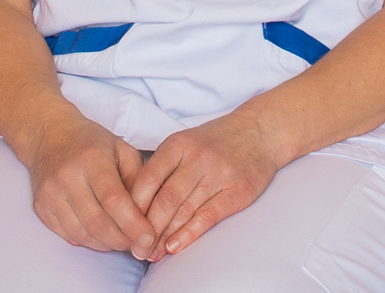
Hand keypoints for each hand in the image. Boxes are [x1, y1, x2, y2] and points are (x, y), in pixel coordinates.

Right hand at [24, 108, 160, 257]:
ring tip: (122, 241)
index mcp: (92, 159)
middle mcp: (67, 177)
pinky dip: (88, 241)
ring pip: (81, 234)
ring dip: (106, 244)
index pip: (114, 200)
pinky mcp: (41, 208)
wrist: (49, 135)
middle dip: (122, 241)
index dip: (133, 224)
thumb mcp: (122, 150)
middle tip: (138, 245)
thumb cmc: (92, 143)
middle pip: (97, 223)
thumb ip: (138, 180)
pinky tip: (101, 237)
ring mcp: (50, 194)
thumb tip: (148, 216)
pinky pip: (67, 235)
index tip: (149, 238)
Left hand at [131, 111, 282, 256]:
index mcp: (178, 144)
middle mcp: (198, 157)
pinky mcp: (238, 191)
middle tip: (136, 248)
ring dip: (164, 236)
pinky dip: (189, 234)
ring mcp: (219, 174)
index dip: (133, 207)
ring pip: (184, 210)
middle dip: (147, 228)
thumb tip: (135, 205)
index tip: (123, 226)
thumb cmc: (215, 141)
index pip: (147, 179)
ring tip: (152, 254)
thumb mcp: (185, 142)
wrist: (261, 131)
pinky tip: (175, 246)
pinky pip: (208, 216)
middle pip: (165, 199)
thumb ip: (162, 168)